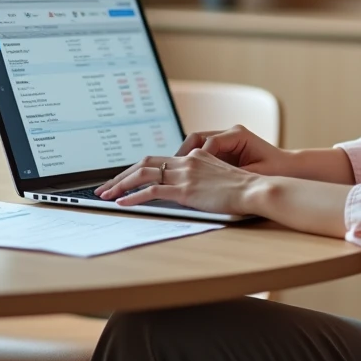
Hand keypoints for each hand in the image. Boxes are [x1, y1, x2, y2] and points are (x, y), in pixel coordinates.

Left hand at [94, 150, 258, 214]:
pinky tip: (122, 203)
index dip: (137, 169)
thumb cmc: (244, 189)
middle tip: (104, 186)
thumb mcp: (220, 178)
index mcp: (194, 157)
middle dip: (121, 175)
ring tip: (105, 195)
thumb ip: (203, 178)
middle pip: (145, 163)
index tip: (124, 178)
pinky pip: (152, 191)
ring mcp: (185, 175)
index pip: (158, 159)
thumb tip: (191, 188)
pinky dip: (133, 197)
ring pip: (143, 175)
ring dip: (120, 185)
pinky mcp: (186, 190)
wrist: (255, 189)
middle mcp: (187, 162)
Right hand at [176, 125, 291, 175]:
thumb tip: (211, 179)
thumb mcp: (254, 175)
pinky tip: (188, 174)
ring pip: (197, 143)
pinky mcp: (225, 147)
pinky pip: (203, 150)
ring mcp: (226, 138)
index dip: (198, 158)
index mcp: (238, 135)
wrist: (289, 168)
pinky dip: (193, 161)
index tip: (190, 173)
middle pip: (197, 137)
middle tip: (171, 169)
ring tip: (175, 172)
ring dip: (186, 157)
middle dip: (184, 153)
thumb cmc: (275, 171)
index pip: (209, 142)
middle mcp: (230, 132)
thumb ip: (233, 175)